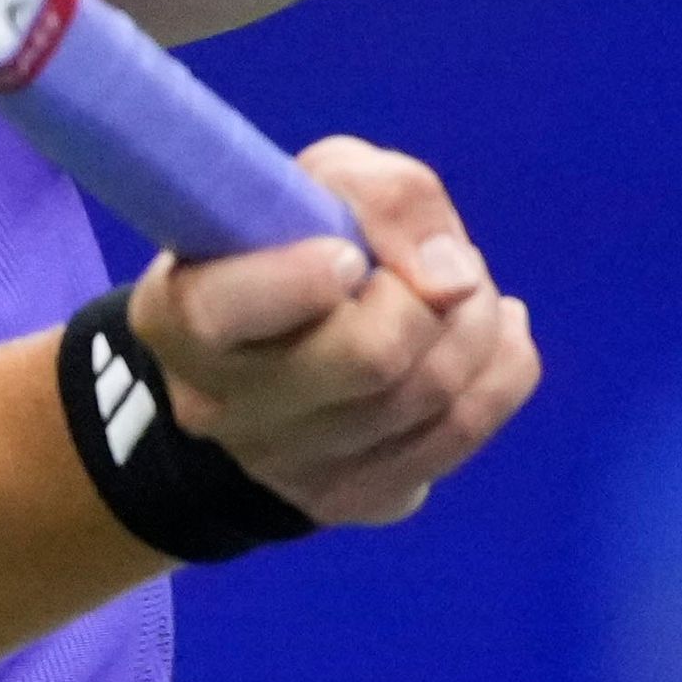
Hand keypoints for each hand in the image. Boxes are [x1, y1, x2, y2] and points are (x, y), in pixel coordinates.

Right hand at [127, 136, 540, 527]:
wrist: (275, 352)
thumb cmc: (288, 244)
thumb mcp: (317, 182)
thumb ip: (381, 196)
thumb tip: (450, 276)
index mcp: (178, 315)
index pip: (225, 310)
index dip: (304, 277)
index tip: (347, 255)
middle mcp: (219, 407)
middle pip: (369, 357)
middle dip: (430, 294)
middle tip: (435, 264)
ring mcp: (288, 470)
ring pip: (430, 395)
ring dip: (476, 322)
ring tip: (467, 289)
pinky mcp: (356, 499)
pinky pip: (465, 431)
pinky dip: (503, 367)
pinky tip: (495, 331)